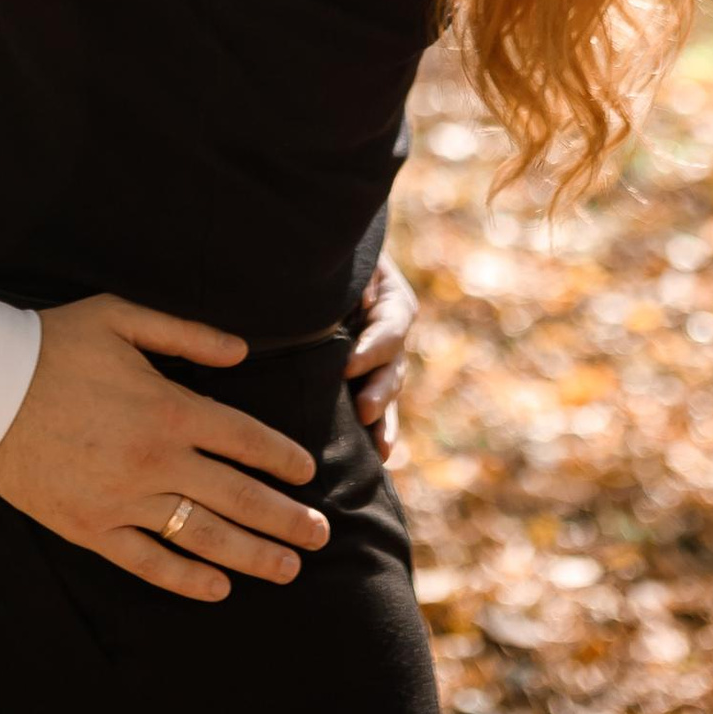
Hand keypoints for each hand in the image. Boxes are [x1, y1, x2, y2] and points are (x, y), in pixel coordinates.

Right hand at [0, 295, 329, 602]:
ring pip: (203, 536)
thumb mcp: (121, 317)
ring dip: (252, 556)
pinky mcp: (90, 528)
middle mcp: (156, 460)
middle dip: (286, 519)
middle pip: (240, 497)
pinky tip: (218, 589)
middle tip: (321, 536)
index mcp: (170, 408)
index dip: (283, 458)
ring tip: (288, 569)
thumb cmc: (53, 343)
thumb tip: (242, 352)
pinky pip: (148, 562)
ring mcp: (123, 500)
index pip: (246, 439)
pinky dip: (186, 579)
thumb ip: (187, 333)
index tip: (307, 472)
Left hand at [348, 249, 417, 462]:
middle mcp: (391, 335)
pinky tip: (378, 456)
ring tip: (377, 446)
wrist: (319, 259)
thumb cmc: (332, 256)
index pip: (390, 327)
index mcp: (392, 302)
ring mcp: (382, 362)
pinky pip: (379, 410)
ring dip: (383, 418)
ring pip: (389, 392)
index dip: (373, 348)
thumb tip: (365, 300)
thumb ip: (358, 275)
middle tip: (363, 408)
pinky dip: (379, 432)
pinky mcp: (367, 381)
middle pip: (393, 366)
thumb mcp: (349, 258)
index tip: (347, 365)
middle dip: (379, 390)